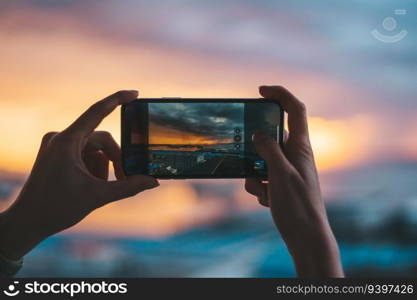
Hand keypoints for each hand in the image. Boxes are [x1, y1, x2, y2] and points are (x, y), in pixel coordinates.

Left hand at [0, 90, 158, 259]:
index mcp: (67, 141)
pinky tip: (86, 184)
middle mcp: (61, 138)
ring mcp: (58, 145)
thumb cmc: (56, 208)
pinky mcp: (58, 153)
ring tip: (95, 187)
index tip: (135, 93)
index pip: (97, 112)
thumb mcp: (97, 196)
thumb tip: (153, 181)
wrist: (28, 221)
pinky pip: (85, 154)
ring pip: (95, 149)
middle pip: (102, 140)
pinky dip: (93, 168)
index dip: (117, 99)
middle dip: (115, 160)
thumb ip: (128, 187)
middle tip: (124, 180)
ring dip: (103, 167)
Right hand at [245, 86, 342, 276]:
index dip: (280, 94)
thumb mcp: (280, 175)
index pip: (295, 109)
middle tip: (246, 155)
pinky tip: (267, 201)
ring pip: (262, 159)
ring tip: (263, 190)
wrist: (305, 237)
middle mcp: (294, 155)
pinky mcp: (280, 184)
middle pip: (271, 136)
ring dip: (255, 173)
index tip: (260, 91)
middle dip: (256, 146)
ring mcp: (287, 170)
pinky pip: (261, 176)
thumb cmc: (298, 206)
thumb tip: (258, 133)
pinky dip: (258, 187)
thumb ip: (269, 150)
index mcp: (300, 147)